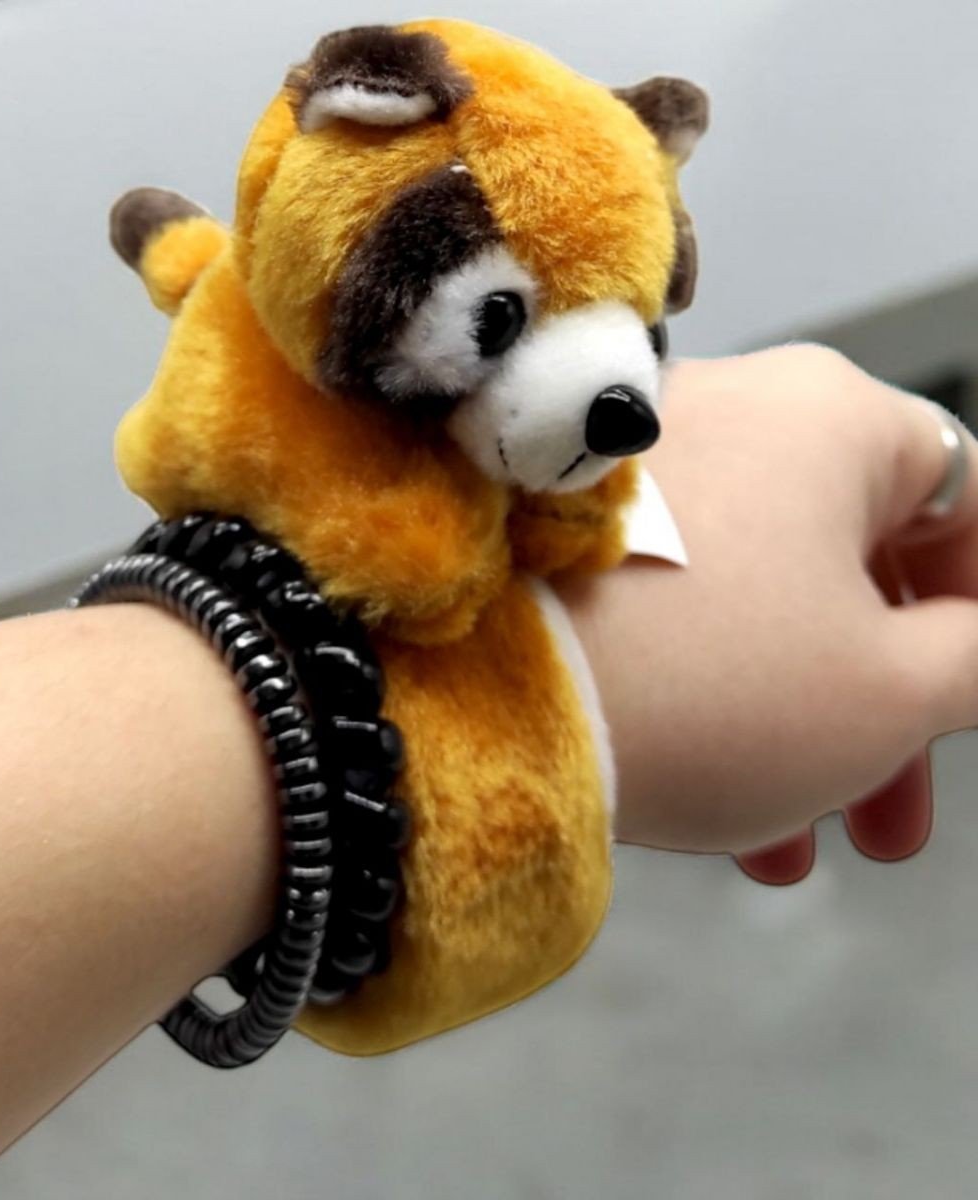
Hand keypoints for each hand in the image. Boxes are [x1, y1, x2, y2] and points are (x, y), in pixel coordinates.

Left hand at [556, 345, 976, 880]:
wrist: (480, 690)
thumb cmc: (699, 679)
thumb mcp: (890, 691)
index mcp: (833, 420)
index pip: (961, 505)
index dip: (976, 612)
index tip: (966, 701)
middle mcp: (732, 414)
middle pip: (851, 572)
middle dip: (881, 714)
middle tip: (888, 821)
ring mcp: (637, 470)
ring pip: (756, 606)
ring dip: (788, 727)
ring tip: (782, 846)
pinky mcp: (563, 532)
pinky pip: (670, 607)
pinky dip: (702, 692)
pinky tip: (701, 791)